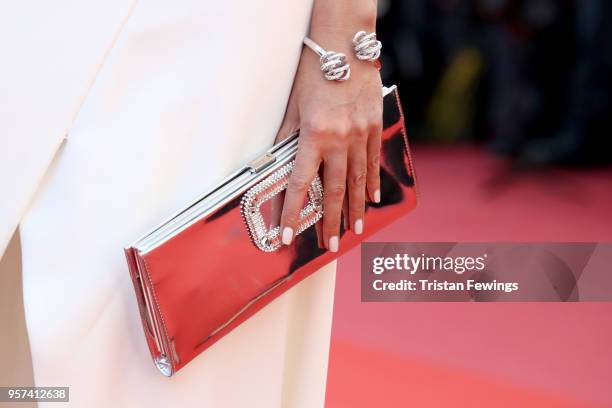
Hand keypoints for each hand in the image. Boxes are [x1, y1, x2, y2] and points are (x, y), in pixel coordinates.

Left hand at [275, 32, 382, 251]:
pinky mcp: (374, 127)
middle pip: (335, 190)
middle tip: (329, 245)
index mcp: (313, 136)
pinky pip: (373, 161)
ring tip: (353, 231)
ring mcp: (361, 134)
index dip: (292, 213)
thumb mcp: (292, 107)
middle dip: (330, 221)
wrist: (345, 45)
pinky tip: (371, 200)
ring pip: (358, 181)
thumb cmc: (313, 74)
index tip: (287, 235)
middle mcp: (339, 139)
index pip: (299, 184)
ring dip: (355, 209)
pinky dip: (371, 183)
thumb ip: (286, 140)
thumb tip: (276, 169)